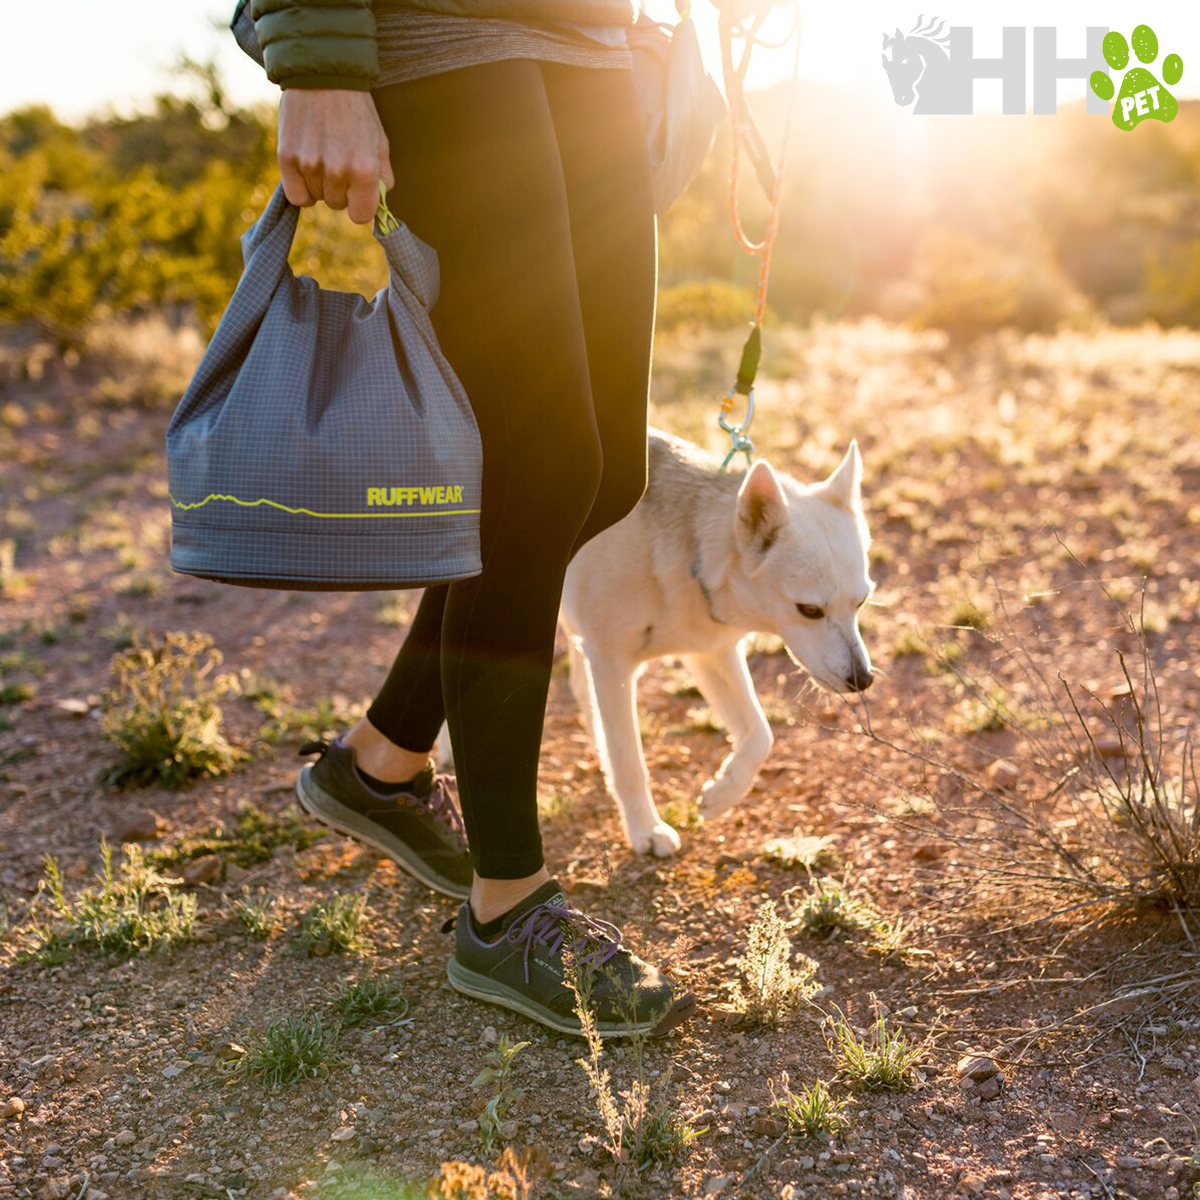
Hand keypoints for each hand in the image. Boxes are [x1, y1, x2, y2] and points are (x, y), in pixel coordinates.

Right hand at [277, 89, 393, 224]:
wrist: (321, 75)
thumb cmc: (356, 110)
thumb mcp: (379, 141)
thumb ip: (383, 176)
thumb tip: (380, 203)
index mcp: (364, 169)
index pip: (361, 215)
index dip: (360, 206)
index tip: (358, 194)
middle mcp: (337, 171)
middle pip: (338, 205)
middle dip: (341, 189)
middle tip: (339, 161)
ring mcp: (310, 165)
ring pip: (317, 198)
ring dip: (321, 185)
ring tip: (323, 154)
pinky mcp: (287, 159)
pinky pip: (296, 197)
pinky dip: (302, 189)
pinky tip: (307, 169)